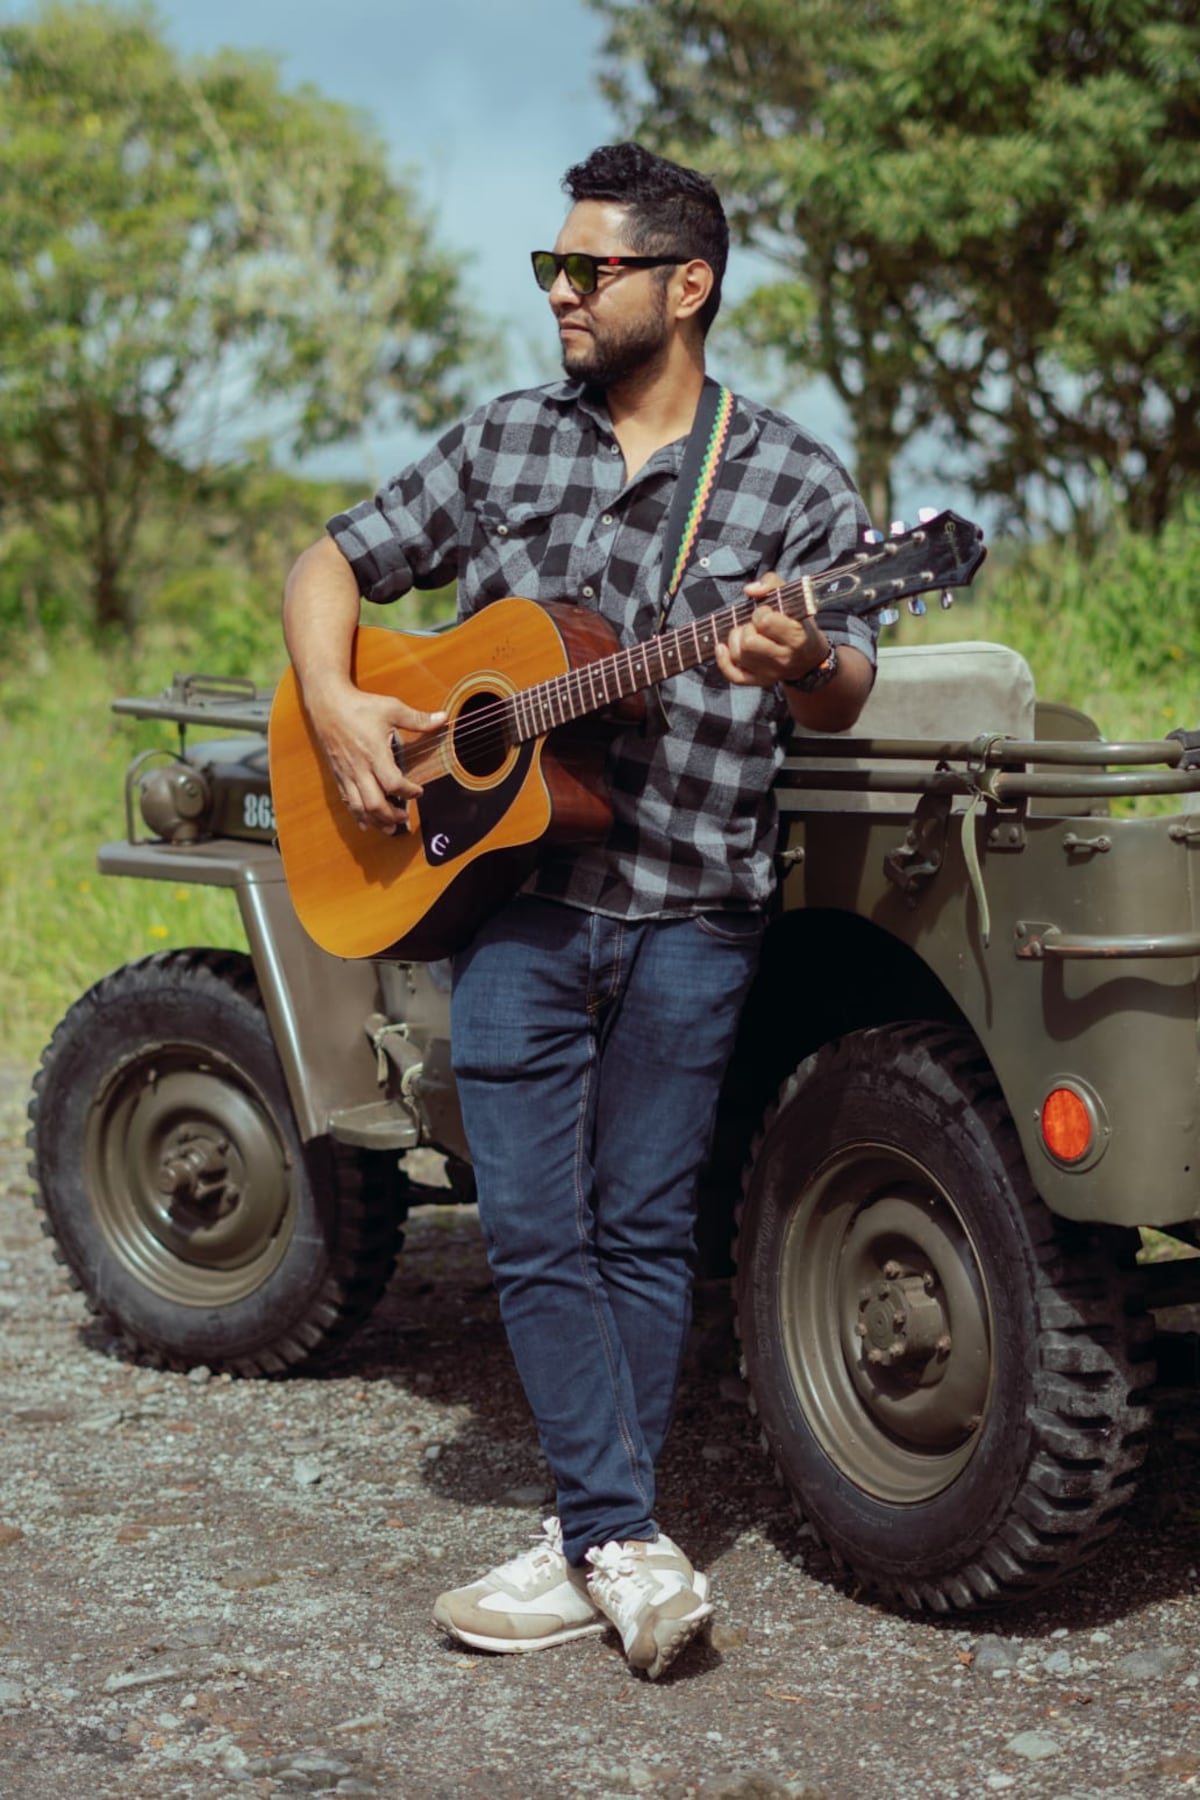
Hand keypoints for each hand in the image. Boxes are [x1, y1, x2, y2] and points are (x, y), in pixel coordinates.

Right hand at [308, 684, 445, 835]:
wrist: (327, 703)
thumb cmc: (359, 705)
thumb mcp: (392, 709)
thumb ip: (418, 719)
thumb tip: (443, 719)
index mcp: (374, 753)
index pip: (393, 783)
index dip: (409, 792)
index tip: (419, 791)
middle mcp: (359, 767)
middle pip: (375, 803)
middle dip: (392, 815)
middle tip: (405, 817)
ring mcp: (346, 773)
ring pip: (359, 807)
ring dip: (376, 820)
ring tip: (390, 827)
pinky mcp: (338, 774)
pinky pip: (347, 800)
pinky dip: (357, 815)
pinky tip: (366, 823)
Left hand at [715, 572, 828, 688]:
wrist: (809, 659)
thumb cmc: (798, 624)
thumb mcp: (793, 599)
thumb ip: (772, 584)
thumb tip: (749, 589)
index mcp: (796, 636)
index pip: (765, 622)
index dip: (760, 613)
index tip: (765, 612)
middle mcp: (784, 658)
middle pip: (748, 643)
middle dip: (746, 629)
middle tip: (754, 625)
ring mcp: (770, 673)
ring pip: (739, 656)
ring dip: (735, 641)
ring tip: (745, 634)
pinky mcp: (759, 681)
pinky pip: (734, 676)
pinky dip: (724, 661)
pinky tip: (723, 648)